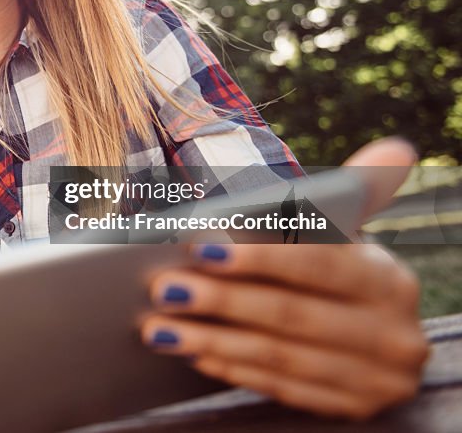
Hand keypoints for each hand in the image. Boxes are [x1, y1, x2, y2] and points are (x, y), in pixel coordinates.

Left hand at [140, 137, 429, 419]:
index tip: (200, 248)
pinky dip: (236, 370)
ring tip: (160, 327)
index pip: (317, 264)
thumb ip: (356, 193)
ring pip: (280, 357)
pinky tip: (196, 353)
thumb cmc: (338, 273)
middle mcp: (393, 334)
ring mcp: (376, 379)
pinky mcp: (353, 409)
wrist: (371, 339)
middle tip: (163, 289)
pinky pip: (283, 390)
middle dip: (220, 302)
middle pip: (291, 314)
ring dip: (213, 342)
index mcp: (388, 280)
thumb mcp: (350, 237)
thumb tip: (396, 149)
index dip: (258, 257)